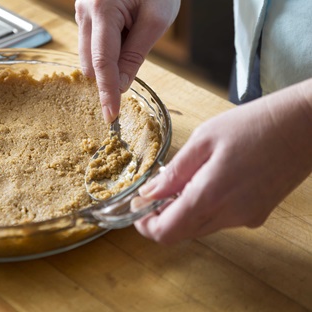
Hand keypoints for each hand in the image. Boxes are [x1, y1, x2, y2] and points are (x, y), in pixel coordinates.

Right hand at [75, 0, 179, 121]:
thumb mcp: (156, 18)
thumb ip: (135, 54)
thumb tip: (121, 85)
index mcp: (102, 8)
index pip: (103, 62)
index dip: (107, 92)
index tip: (110, 116)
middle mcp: (84, 11)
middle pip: (90, 63)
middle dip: (110, 73)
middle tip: (135, 56)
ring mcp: (81, 11)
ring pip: (89, 55)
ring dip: (110, 60)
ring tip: (133, 34)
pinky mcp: (84, 13)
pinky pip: (91, 43)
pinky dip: (107, 49)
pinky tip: (124, 31)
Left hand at [134, 79, 311, 243]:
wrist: (303, 126)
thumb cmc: (254, 124)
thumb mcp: (204, 140)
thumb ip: (174, 172)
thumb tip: (149, 193)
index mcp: (210, 196)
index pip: (166, 232)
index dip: (146, 225)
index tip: (138, 208)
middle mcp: (229, 215)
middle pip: (181, 233)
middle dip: (162, 217)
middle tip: (157, 191)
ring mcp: (245, 218)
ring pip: (200, 227)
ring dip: (183, 211)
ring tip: (184, 180)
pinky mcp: (257, 215)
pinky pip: (220, 220)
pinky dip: (205, 208)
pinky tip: (208, 182)